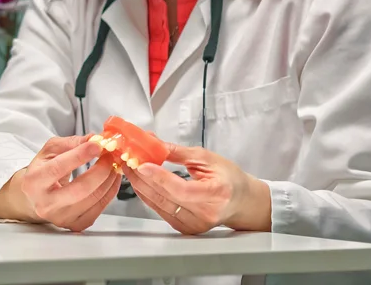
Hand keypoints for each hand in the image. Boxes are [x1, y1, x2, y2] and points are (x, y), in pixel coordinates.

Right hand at [0, 136, 120, 231]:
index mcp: (34, 181)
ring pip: (93, 199)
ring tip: (113, 166)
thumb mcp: (49, 151)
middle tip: (110, 156)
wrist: (34, 198)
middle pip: (80, 189)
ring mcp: (60, 218)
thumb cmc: (42, 171)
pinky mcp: (74, 225)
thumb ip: (70, 143)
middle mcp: (45, 204)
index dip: (80, 155)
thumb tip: (94, 139)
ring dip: (109, 180)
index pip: (59, 167)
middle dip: (100, 170)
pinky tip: (111, 180)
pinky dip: (110, 193)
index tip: (97, 144)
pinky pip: (98, 209)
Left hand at [123, 144, 270, 234]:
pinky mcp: (186, 228)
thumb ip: (178, 152)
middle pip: (166, 197)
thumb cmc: (229, 178)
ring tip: (129, 168)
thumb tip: (152, 142)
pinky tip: (140, 182)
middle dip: (143, 177)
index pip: (182, 189)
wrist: (242, 202)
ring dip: (141, 185)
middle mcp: (205, 213)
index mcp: (216, 193)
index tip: (142, 165)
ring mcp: (195, 225)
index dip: (160, 178)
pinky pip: (161, 211)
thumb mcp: (207, 158)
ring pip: (159, 205)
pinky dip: (148, 196)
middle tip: (128, 159)